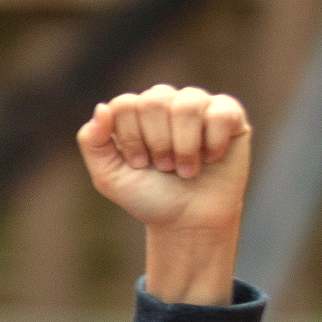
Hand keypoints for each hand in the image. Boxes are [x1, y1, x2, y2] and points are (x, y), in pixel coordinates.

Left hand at [78, 85, 249, 305]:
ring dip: (184, 146)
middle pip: (155, 100)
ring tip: (186, 169)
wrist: (188, 222)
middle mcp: (166, 102)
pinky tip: (211, 158)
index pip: (125, 104)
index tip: (139, 164)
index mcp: (135, 112)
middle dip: (157, 143)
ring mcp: (199, 105)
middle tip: (164, 168)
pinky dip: (212, 143)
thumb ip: (92, 142)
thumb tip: (102, 107)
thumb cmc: (149, 197)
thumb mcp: (108, 176)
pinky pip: (220, 112)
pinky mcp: (229, 114)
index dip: (131, 138)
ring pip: (188, 104)